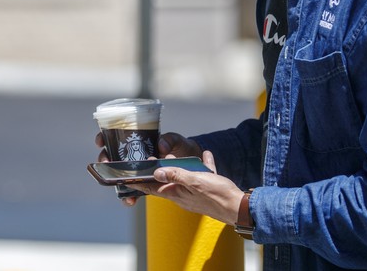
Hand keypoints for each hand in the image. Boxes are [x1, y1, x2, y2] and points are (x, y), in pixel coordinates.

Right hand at [93, 130, 206, 207]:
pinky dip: (130, 195)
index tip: (100, 141)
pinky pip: (134, 190)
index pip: (115, 137)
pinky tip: (130, 200)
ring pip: (120, 176)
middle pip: (112, 157)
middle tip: (106, 164)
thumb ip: (170, 140)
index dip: (104, 138)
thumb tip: (161, 147)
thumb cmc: (181, 147)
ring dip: (116, 182)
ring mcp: (138, 171)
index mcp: (138, 141)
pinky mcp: (145, 184)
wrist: (192, 164)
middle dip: (105, 160)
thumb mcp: (176, 140)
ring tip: (116, 184)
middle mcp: (134, 156)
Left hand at [129, 150, 244, 224]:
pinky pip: (201, 176)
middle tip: (158, 158)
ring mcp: (194, 194)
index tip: (126, 178)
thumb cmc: (218, 196)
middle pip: (166, 181)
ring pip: (184, 178)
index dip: (139, 182)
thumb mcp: (195, 182)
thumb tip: (157, 172)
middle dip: (161, 169)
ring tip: (185, 156)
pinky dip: (202, 166)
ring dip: (183, 166)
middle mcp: (182, 196)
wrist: (240, 208)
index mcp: (176, 194)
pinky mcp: (206, 191)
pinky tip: (206, 156)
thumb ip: (176, 175)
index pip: (152, 188)